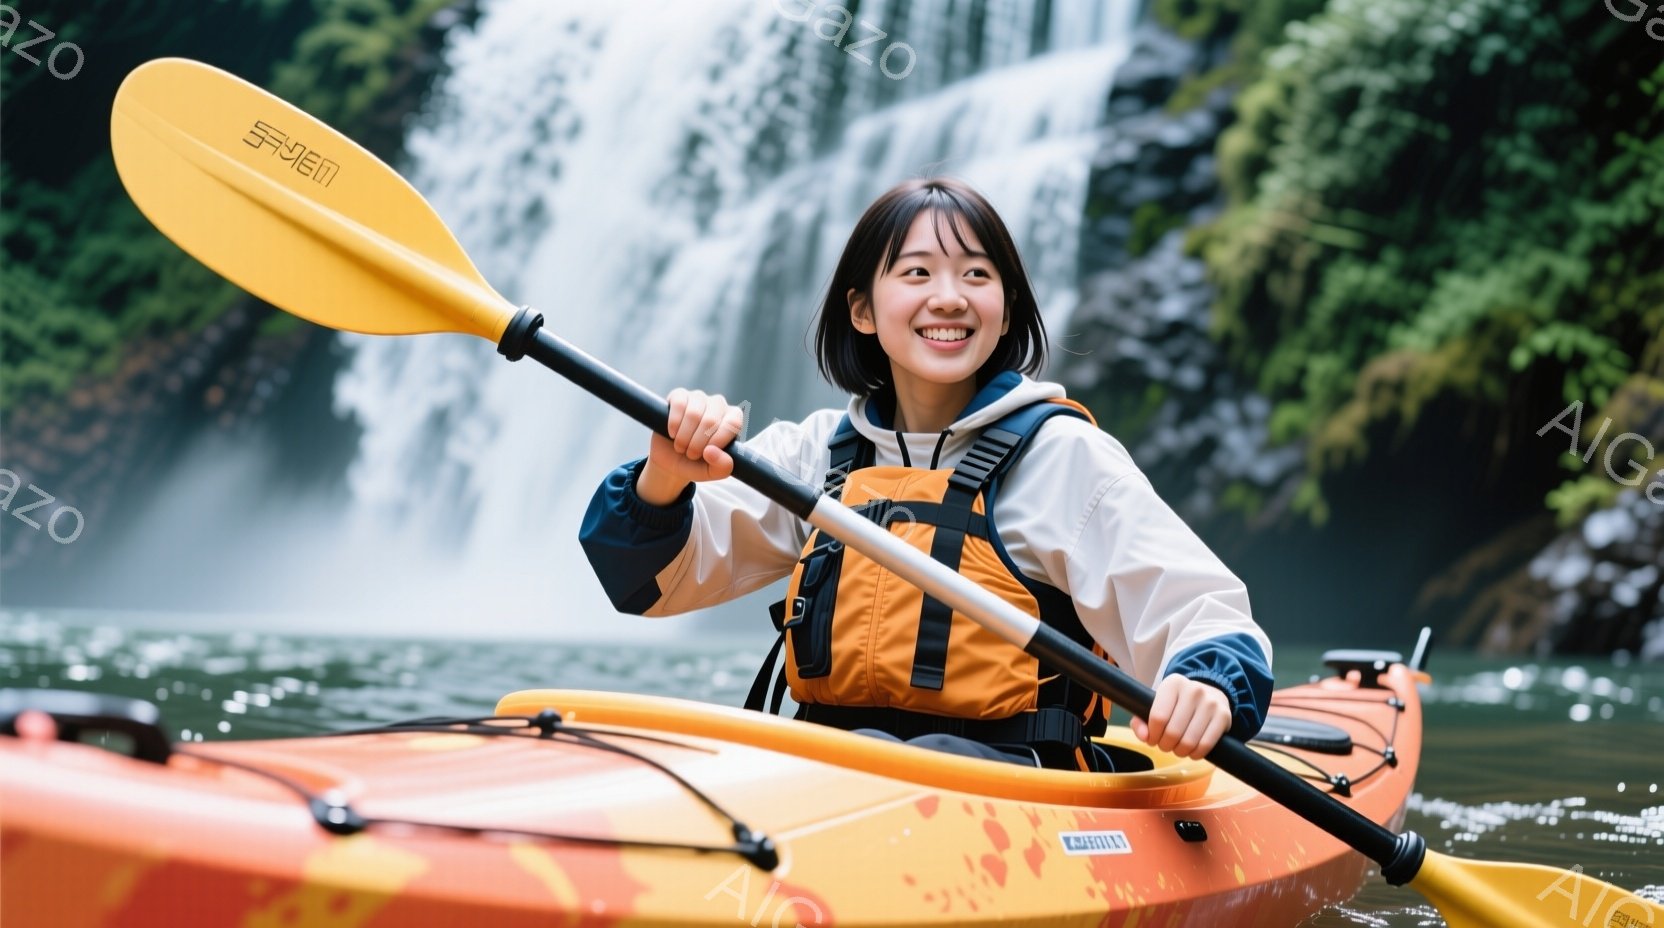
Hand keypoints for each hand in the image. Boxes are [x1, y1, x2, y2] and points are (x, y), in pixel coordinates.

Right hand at [637, 389, 745, 504]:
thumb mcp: (711, 472)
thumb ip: (721, 467)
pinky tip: (672, 433)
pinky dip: (674, 423)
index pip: (733, 424)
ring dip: (684, 436)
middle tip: (691, 454)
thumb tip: (712, 451)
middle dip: (697, 443)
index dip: (718, 440)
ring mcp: (699, 398)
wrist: (670, 459)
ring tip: (681, 446)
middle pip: (711, 420)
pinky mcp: (679, 395)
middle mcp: (719, 405)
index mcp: (733, 420)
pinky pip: (679, 404)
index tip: (706, 454)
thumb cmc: (696, 464)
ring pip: (694, 413)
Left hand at [1131, 674, 1230, 759]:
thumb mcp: (1157, 705)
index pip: (1158, 717)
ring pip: (1189, 741)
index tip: (1153, 738)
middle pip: (1173, 732)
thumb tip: (1145, 737)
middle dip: (1165, 745)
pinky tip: (1192, 751)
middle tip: (1166, 745)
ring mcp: (1210, 702)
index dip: (1153, 735)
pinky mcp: (1223, 716)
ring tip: (1178, 748)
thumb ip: (1141, 721)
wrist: (1211, 695)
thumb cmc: (1178, 705)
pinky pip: (1206, 744)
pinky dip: (1196, 754)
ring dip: (1180, 752)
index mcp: (1173, 684)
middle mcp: (1193, 690)